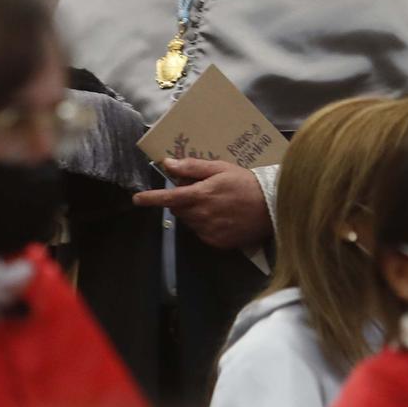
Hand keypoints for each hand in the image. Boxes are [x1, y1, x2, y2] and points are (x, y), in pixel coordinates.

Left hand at [134, 158, 269, 248]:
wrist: (271, 207)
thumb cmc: (245, 183)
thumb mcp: (220, 168)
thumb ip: (192, 168)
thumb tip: (167, 164)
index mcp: (200, 196)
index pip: (168, 198)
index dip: (150, 198)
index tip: (137, 199)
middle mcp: (201, 216)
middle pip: (178, 209)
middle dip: (182, 200)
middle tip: (199, 190)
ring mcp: (209, 231)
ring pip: (190, 221)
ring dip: (193, 212)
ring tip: (215, 203)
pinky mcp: (217, 242)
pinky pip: (202, 233)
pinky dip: (205, 224)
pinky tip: (221, 216)